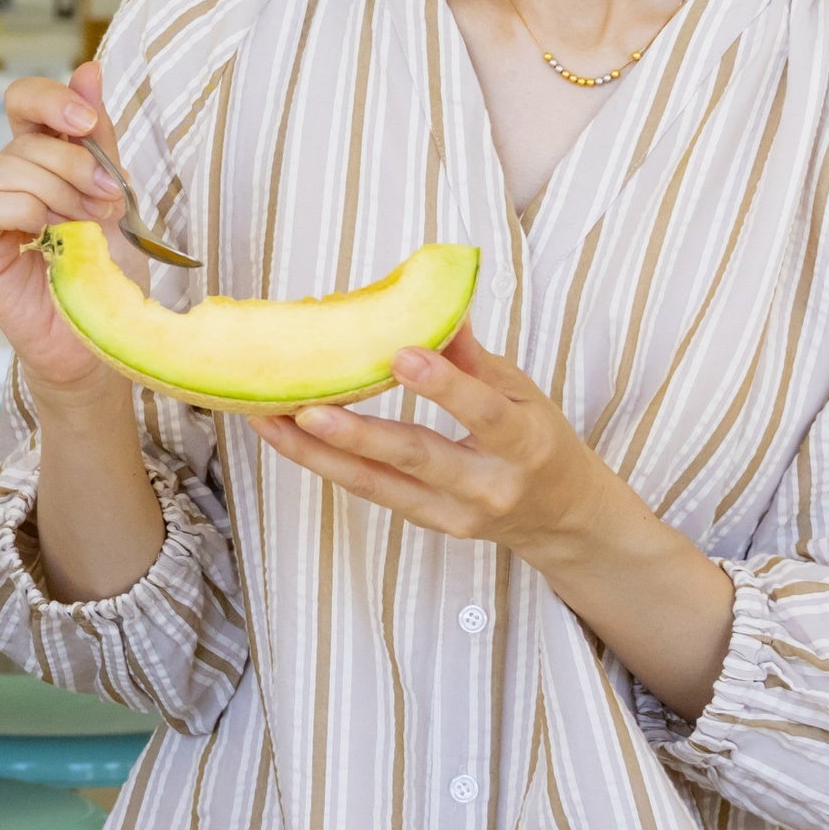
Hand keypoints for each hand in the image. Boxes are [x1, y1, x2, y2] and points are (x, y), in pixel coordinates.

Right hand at [0, 62, 131, 398]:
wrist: (102, 334)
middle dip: (73, 164)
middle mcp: (11, 178)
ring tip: (81, 226)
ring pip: (1, 167)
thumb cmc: (107, 268)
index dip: (51, 99)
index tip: (85, 122)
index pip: (25, 102)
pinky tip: (46, 235)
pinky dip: (21, 212)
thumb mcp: (115, 193)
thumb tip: (89, 70)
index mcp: (42, 157)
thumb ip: (98, 138)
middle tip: (108, 201)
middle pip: (23, 137)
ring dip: (53, 192)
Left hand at [250, 328, 631, 568]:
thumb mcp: (523, 393)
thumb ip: (474, 358)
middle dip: (357, 435)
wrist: (559, 516)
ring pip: (377, 484)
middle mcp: (487, 486)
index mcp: (524, 443)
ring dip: (317, 453)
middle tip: (306, 407)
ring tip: (269, 420)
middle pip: (416, 458)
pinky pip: (370, 491)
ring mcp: (453, 513)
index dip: (443, 387)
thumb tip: (435, 305)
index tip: (401, 355)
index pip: (483, 415)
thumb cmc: (538, 441)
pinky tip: (287, 437)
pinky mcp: (426, 524)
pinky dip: (326, 464)